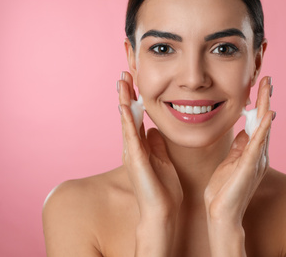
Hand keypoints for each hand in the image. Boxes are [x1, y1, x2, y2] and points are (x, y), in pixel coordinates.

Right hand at [118, 72, 182, 255]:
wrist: (162, 212)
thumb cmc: (163, 189)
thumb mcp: (163, 159)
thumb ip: (157, 145)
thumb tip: (154, 130)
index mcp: (141, 147)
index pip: (136, 117)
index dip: (135, 99)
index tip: (135, 80)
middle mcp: (133, 147)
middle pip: (128, 115)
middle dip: (126, 94)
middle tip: (124, 73)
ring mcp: (132, 153)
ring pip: (126, 121)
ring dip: (124, 101)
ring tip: (122, 82)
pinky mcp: (136, 160)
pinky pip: (131, 137)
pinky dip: (127, 121)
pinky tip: (125, 106)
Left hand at [204, 76, 273, 255]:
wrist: (221, 213)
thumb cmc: (224, 190)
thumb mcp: (230, 162)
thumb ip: (239, 147)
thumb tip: (244, 131)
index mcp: (251, 152)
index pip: (257, 123)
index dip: (259, 104)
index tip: (259, 86)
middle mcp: (258, 154)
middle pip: (264, 121)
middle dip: (265, 99)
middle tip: (267, 79)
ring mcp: (255, 160)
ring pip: (263, 128)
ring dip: (265, 106)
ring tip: (267, 87)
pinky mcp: (249, 166)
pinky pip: (257, 144)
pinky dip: (263, 129)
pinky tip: (268, 114)